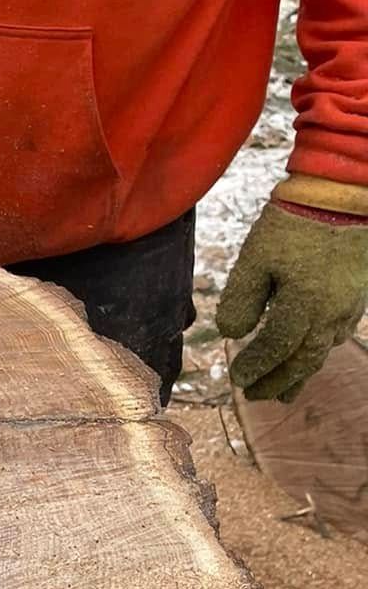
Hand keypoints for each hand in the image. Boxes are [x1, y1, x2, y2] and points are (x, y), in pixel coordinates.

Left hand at [216, 200, 367, 401]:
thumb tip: (232, 334)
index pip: (276, 348)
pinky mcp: (358, 293)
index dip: (256, 366)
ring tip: (284, 392)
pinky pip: (340, 333)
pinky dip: (322, 351)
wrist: (345, 192)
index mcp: (303, 305)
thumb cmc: (295, 221)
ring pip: (324, 351)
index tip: (236, 378)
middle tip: (254, 396)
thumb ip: (242, 299)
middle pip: (303, 360)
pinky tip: (314, 354)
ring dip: (301, 373)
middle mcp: (330, 313)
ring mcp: (349, 305)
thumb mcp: (256, 256)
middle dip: (277, 381)